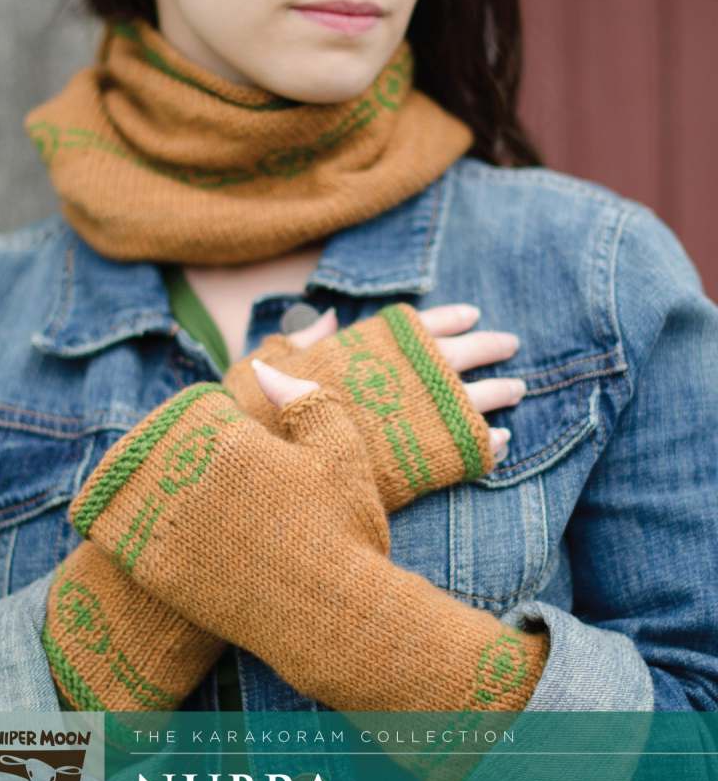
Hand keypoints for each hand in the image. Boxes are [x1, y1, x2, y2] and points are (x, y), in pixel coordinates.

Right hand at [223, 302, 520, 510]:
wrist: (278, 465)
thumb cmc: (264, 414)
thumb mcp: (271, 365)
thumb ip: (299, 341)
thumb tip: (321, 319)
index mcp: (372, 348)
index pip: (421, 325)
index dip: (449, 319)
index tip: (472, 315)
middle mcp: (404, 375)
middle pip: (462, 355)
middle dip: (489, 346)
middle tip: (510, 344)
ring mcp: (423, 417)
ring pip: (477, 397)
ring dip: (501, 391)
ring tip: (517, 390)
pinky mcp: (429, 458)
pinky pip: (473, 446)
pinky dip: (489, 442)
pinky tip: (500, 440)